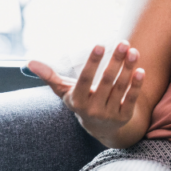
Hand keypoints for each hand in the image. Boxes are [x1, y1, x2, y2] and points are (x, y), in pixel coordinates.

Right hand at [27, 41, 144, 142]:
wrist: (100, 128)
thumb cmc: (82, 101)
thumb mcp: (65, 91)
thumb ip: (50, 77)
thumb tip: (29, 62)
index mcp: (77, 100)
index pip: (85, 79)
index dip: (92, 62)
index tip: (100, 45)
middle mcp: (93, 109)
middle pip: (106, 81)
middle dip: (115, 61)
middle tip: (123, 42)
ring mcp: (109, 114)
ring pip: (120, 88)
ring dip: (128, 68)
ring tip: (133, 51)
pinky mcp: (124, 117)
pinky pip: (131, 99)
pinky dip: (136, 85)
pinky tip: (141, 70)